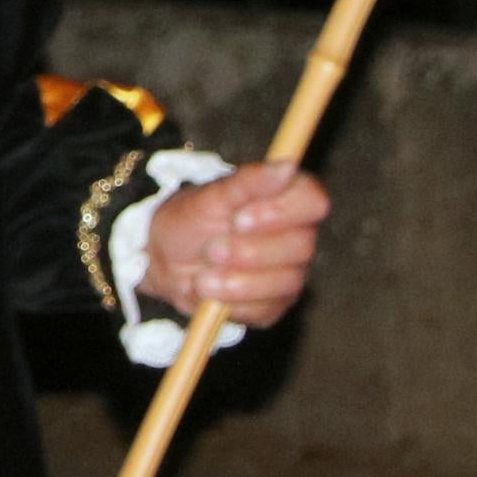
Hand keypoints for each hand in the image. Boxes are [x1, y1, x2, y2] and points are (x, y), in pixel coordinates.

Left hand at [141, 163, 330, 329]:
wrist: (163, 259)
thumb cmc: (191, 219)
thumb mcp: (211, 197)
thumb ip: (249, 182)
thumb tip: (287, 166)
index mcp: (287, 200)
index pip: (312, 201)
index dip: (280, 213)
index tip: (239, 219)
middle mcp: (297, 236)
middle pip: (301, 246)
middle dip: (250, 252)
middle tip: (211, 250)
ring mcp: (289, 273)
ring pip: (286, 282)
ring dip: (238, 282)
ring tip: (202, 278)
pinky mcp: (273, 305)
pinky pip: (266, 310)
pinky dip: (233, 304)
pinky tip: (209, 294)